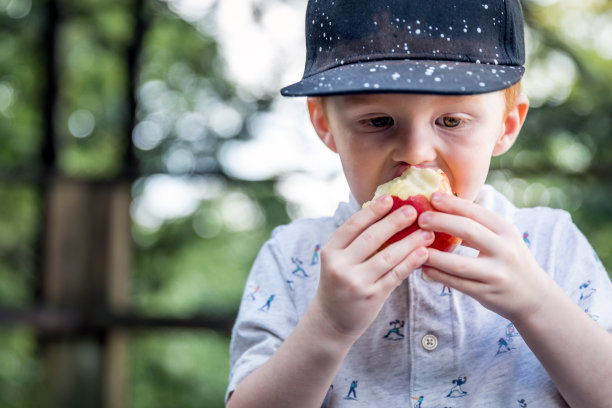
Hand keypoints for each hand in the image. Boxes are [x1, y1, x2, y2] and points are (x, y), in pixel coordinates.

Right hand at [310, 195, 434, 341]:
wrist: (332, 320)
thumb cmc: (339, 284)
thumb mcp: (338, 261)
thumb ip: (356, 243)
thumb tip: (386, 214)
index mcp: (330, 251)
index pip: (353, 225)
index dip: (372, 210)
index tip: (390, 198)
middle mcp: (340, 265)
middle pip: (371, 238)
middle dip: (394, 222)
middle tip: (413, 210)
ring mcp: (356, 282)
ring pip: (387, 256)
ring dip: (409, 242)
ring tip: (426, 231)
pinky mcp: (372, 296)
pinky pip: (395, 275)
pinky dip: (410, 262)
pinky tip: (423, 253)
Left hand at [418, 192, 553, 321]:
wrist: (534, 297)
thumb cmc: (510, 261)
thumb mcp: (503, 239)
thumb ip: (479, 226)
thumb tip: (442, 209)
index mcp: (506, 231)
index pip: (476, 212)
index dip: (453, 204)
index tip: (432, 197)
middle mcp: (504, 250)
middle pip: (467, 231)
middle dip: (441, 222)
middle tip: (420, 218)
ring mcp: (495, 274)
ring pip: (458, 263)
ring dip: (433, 255)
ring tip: (415, 246)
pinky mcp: (486, 293)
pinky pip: (456, 283)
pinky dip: (437, 275)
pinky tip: (423, 268)